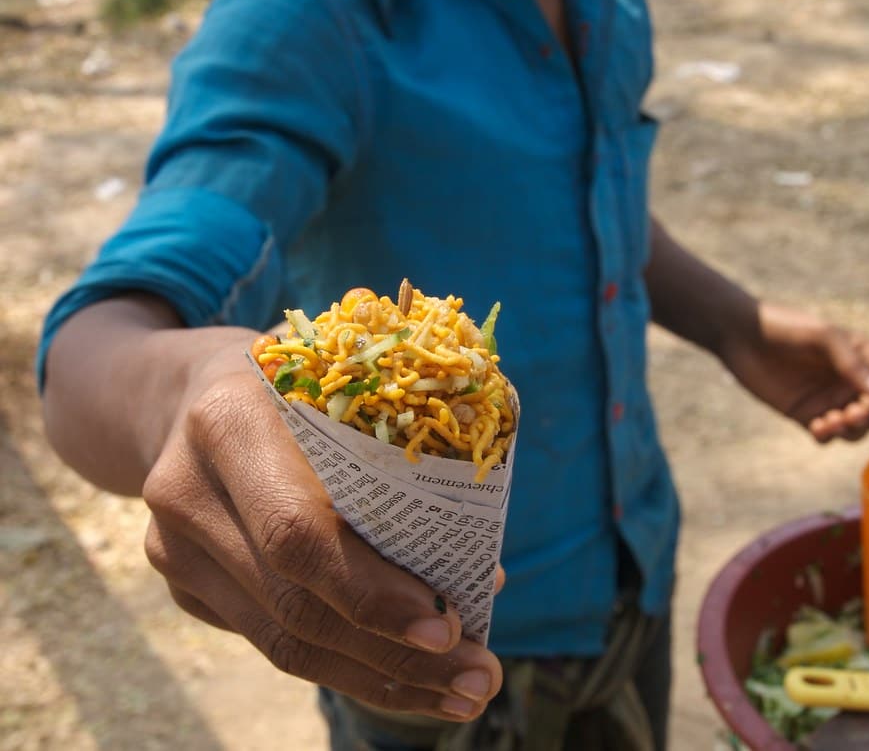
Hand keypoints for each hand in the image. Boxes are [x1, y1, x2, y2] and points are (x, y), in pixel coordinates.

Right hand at [142, 340, 502, 720]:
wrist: (192, 394)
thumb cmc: (300, 385)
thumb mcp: (345, 388)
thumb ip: (404, 464)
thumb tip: (483, 575)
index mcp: (230, 420)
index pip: (298, 531)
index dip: (372, 592)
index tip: (448, 628)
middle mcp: (186, 489)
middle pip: (294, 602)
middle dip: (395, 655)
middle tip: (479, 679)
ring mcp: (173, 546)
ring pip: (283, 639)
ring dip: (379, 677)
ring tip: (458, 694)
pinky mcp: (184, 584)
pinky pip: (271, 640)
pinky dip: (346, 664)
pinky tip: (404, 677)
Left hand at [719, 302, 868, 441]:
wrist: (743, 336)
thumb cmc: (786, 328)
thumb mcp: (823, 337)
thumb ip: (851, 363)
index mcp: (862, 358)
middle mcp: (849, 381)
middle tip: (852, 413)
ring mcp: (828, 399)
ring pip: (856, 428)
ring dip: (852, 430)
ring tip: (832, 421)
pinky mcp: (805, 413)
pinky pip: (827, 435)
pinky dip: (829, 436)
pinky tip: (817, 426)